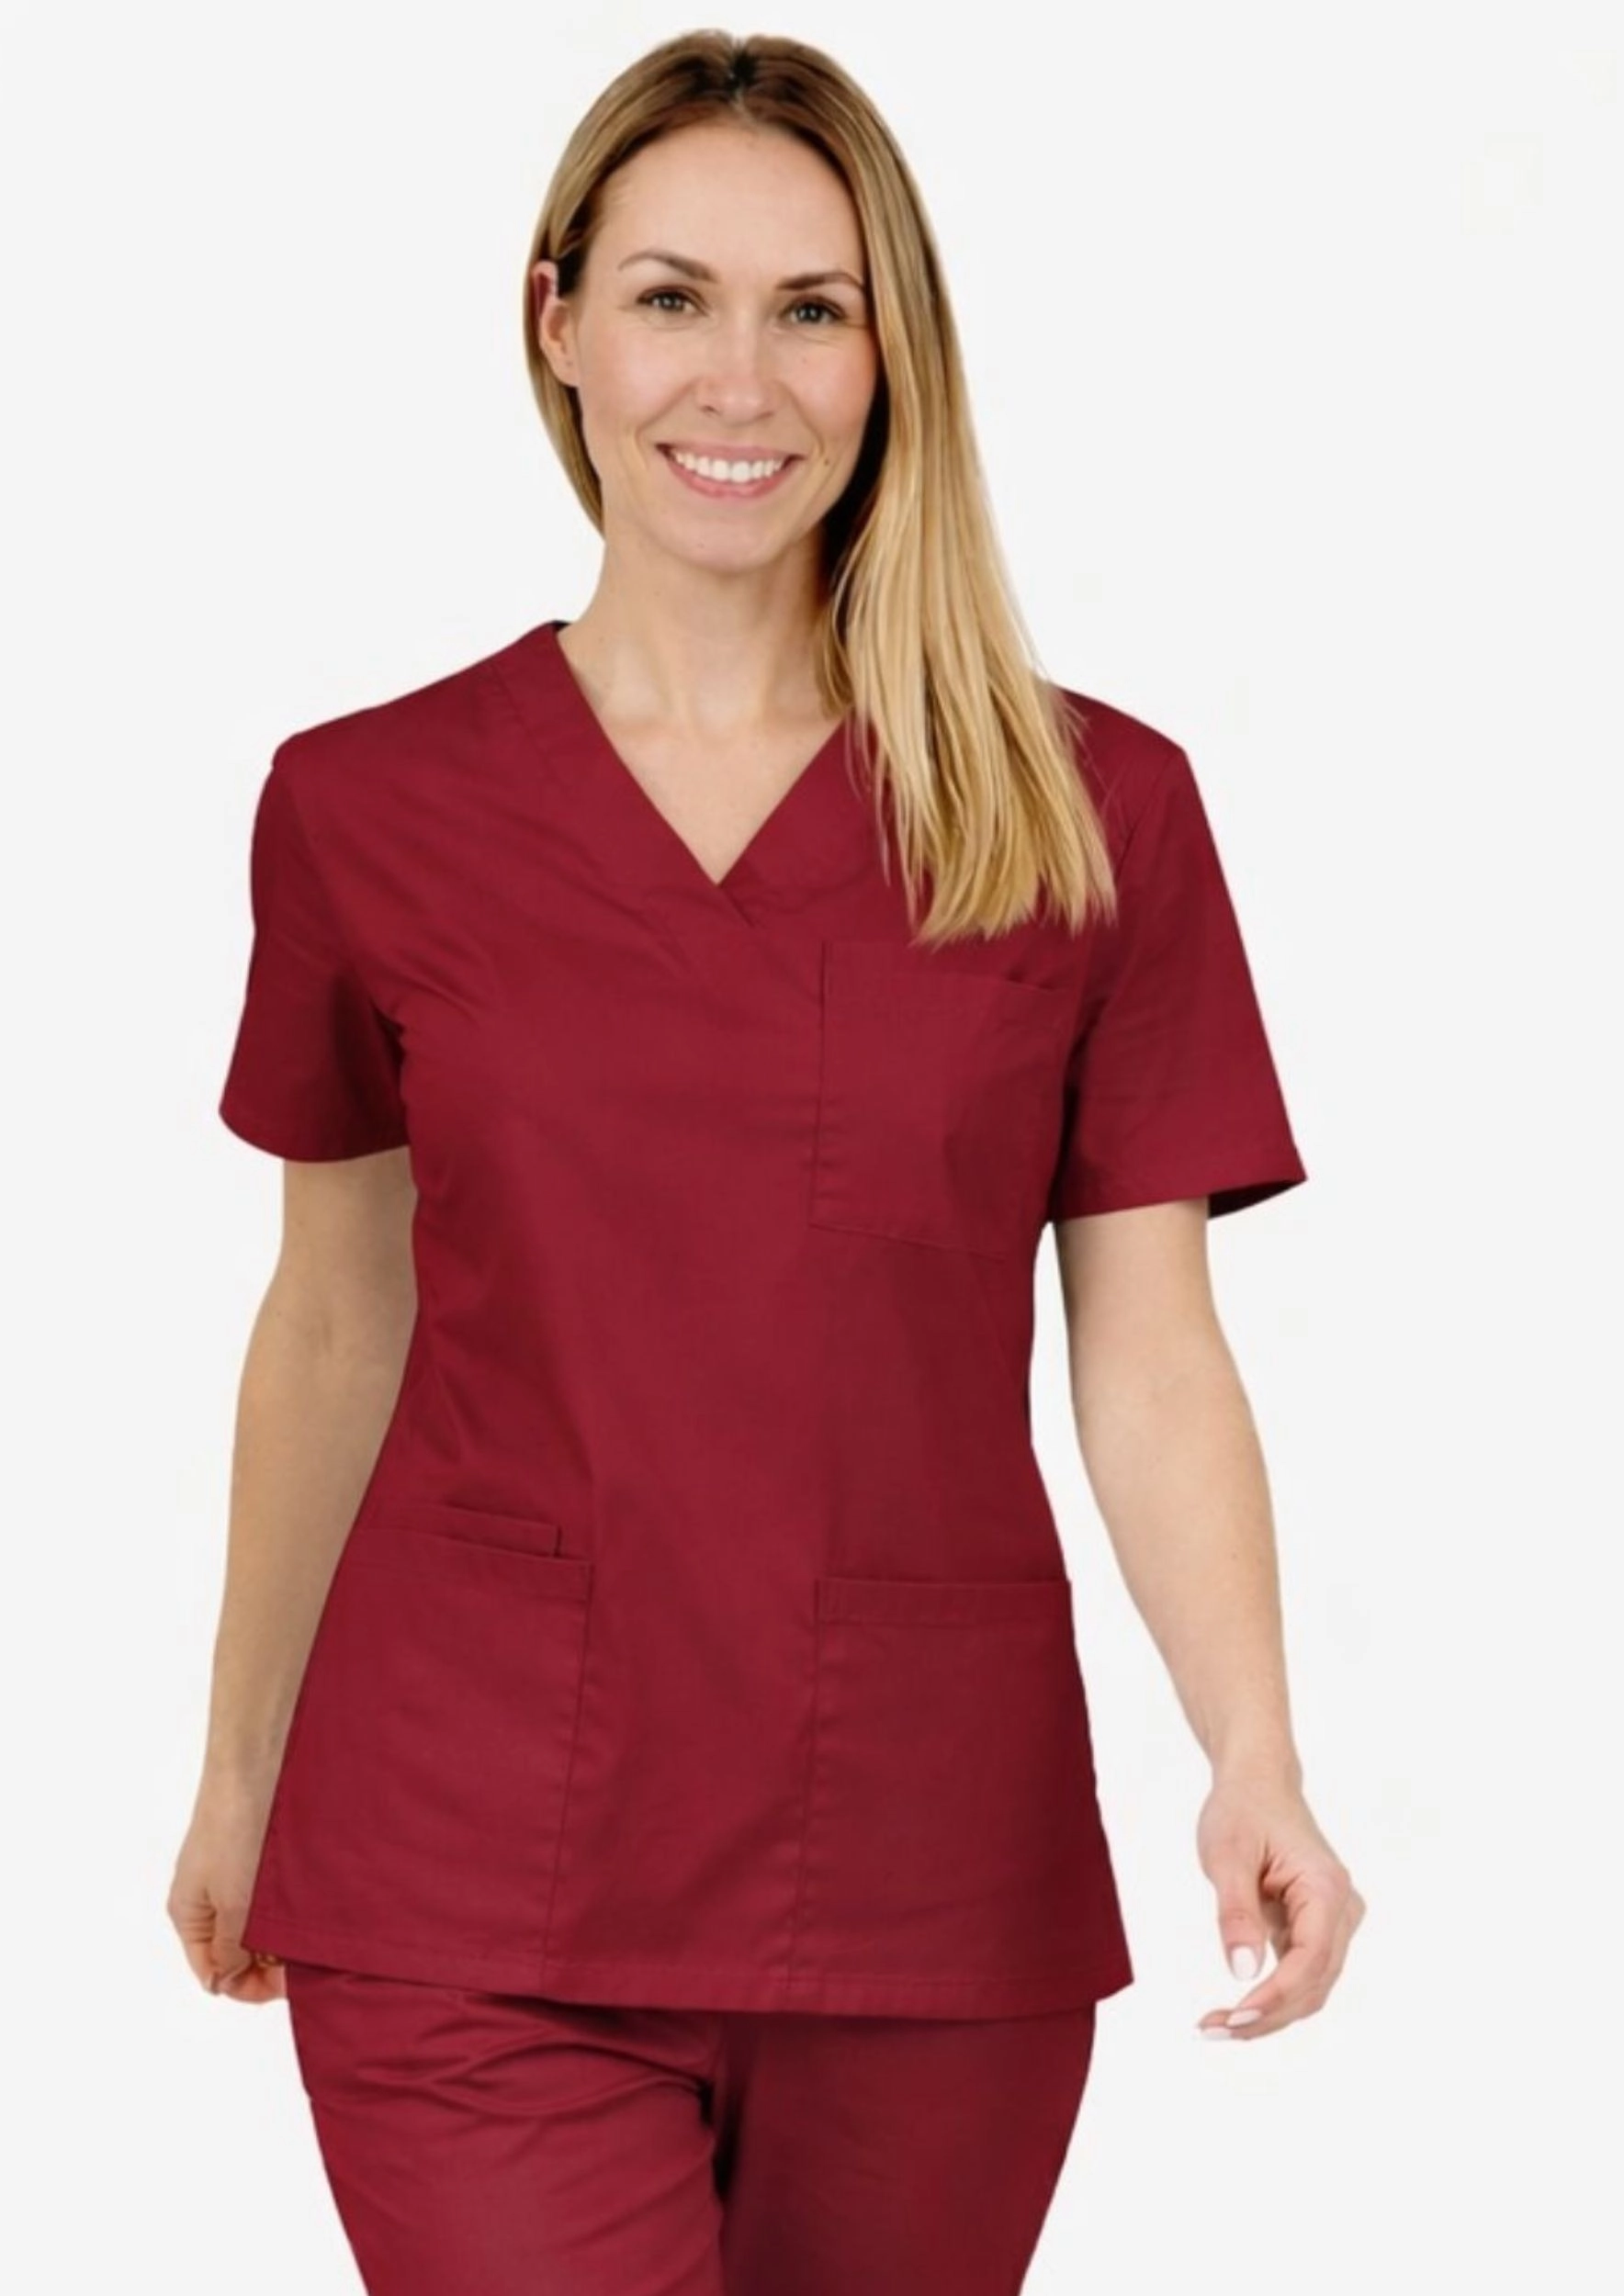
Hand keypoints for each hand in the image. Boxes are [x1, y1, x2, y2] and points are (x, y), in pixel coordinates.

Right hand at [167, 1768, 288, 2003]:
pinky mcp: (255, 1862)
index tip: (286, 1983)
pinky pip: (270, 1903)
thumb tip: (222, 1984)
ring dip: (282, 1936)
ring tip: (307, 1928)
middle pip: (239, 1955)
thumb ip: (229, 1949)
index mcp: (190, 1917)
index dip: (250, 1986)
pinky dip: (288, 1911)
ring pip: (258, 1929)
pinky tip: (307, 1907)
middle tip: (302, 1952)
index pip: (216, 1975)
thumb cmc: (233, 1831)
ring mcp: (232, 1882)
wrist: (253, 1767)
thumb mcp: (232, 1903)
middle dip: (271, 1962)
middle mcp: (209, 1903)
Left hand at [1193, 1770, 1364, 2040]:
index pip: (1310, 1959)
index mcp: (1327, 1889)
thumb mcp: (1227, 1855)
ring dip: (1269, 2015)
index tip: (1235, 2016)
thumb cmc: (1243, 1811)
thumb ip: (1236, 1913)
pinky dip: (1271, 1998)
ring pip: (1310, 1989)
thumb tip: (1243, 1973)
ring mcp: (1334, 1923)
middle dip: (1267, 2016)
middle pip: (1314, 1984)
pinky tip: (1235, 2010)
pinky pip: (1300, 1976)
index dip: (1276, 1996)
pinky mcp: (1317, 1930)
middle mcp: (1342, 1911)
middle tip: (1211, 2030)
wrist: (1258, 1784)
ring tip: (1216, 2025)